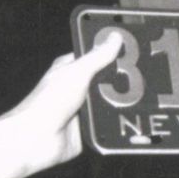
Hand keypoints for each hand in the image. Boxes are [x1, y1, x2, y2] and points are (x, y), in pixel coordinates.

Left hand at [0, 28, 127, 177]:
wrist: (35, 139)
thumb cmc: (46, 103)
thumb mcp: (76, 73)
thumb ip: (97, 57)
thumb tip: (114, 38)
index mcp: (70, 69)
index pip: (95, 56)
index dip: (113, 52)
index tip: (134, 49)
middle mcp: (76, 88)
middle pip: (106, 81)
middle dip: (120, 82)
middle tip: (142, 78)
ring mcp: (82, 110)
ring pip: (109, 104)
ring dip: (118, 105)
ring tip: (139, 100)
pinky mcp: (87, 129)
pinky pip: (107, 125)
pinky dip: (115, 124)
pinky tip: (128, 120)